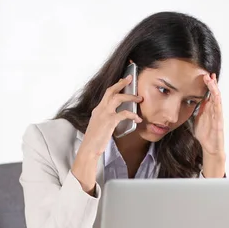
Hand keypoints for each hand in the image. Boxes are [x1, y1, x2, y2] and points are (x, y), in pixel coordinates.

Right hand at [72, 75, 142, 192]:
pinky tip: (137, 119)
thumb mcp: (98, 126)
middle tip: (131, 78)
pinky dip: (132, 114)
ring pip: (118, 98)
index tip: (123, 81)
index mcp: (97, 110)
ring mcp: (104, 114)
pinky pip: (123, 113)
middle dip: (122, 83)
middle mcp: (100, 109)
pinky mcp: (109, 121)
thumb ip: (105, 119)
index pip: (107, 94)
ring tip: (139, 98)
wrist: (89, 149)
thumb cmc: (94, 140)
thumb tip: (116, 118)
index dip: (115, 86)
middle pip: (111, 91)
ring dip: (130, 96)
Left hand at [194, 73, 225, 177]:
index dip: (208, 85)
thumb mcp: (198, 118)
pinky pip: (219, 112)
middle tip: (208, 75)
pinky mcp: (219, 123)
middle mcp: (214, 111)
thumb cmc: (205, 133)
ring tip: (212, 82)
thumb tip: (193, 99)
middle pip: (214, 94)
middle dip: (212, 84)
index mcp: (209, 109)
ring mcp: (218, 116)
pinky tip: (216, 97)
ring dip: (215, 90)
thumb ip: (197, 109)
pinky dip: (218, 103)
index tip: (205, 75)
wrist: (210, 147)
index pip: (209, 94)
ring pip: (217, 100)